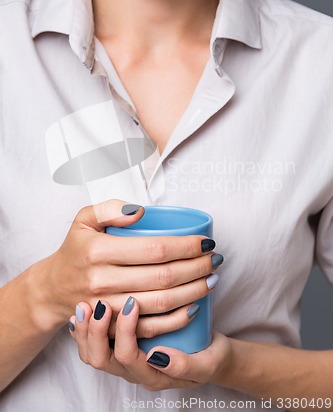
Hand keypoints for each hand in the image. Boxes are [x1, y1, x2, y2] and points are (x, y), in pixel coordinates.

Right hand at [38, 199, 220, 333]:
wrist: (54, 289)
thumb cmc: (77, 249)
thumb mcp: (84, 219)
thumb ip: (110, 208)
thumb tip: (141, 211)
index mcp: (98, 251)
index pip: (154, 249)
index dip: (186, 246)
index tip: (205, 242)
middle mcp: (102, 281)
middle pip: (163, 277)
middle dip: (197, 268)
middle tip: (215, 260)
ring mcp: (108, 309)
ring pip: (161, 303)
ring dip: (194, 292)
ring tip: (212, 279)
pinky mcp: (112, 327)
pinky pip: (150, 328)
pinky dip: (177, 320)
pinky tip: (195, 307)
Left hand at [69, 297, 230, 389]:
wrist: (212, 355)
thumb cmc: (210, 358)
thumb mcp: (207, 364)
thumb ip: (185, 365)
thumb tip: (159, 356)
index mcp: (152, 375)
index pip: (128, 357)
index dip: (126, 330)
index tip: (133, 303)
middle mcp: (133, 370)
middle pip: (101, 358)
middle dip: (95, 330)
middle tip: (100, 305)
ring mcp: (124, 360)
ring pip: (92, 352)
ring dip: (85, 330)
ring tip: (85, 305)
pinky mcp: (121, 346)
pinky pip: (94, 343)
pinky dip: (84, 328)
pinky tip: (83, 310)